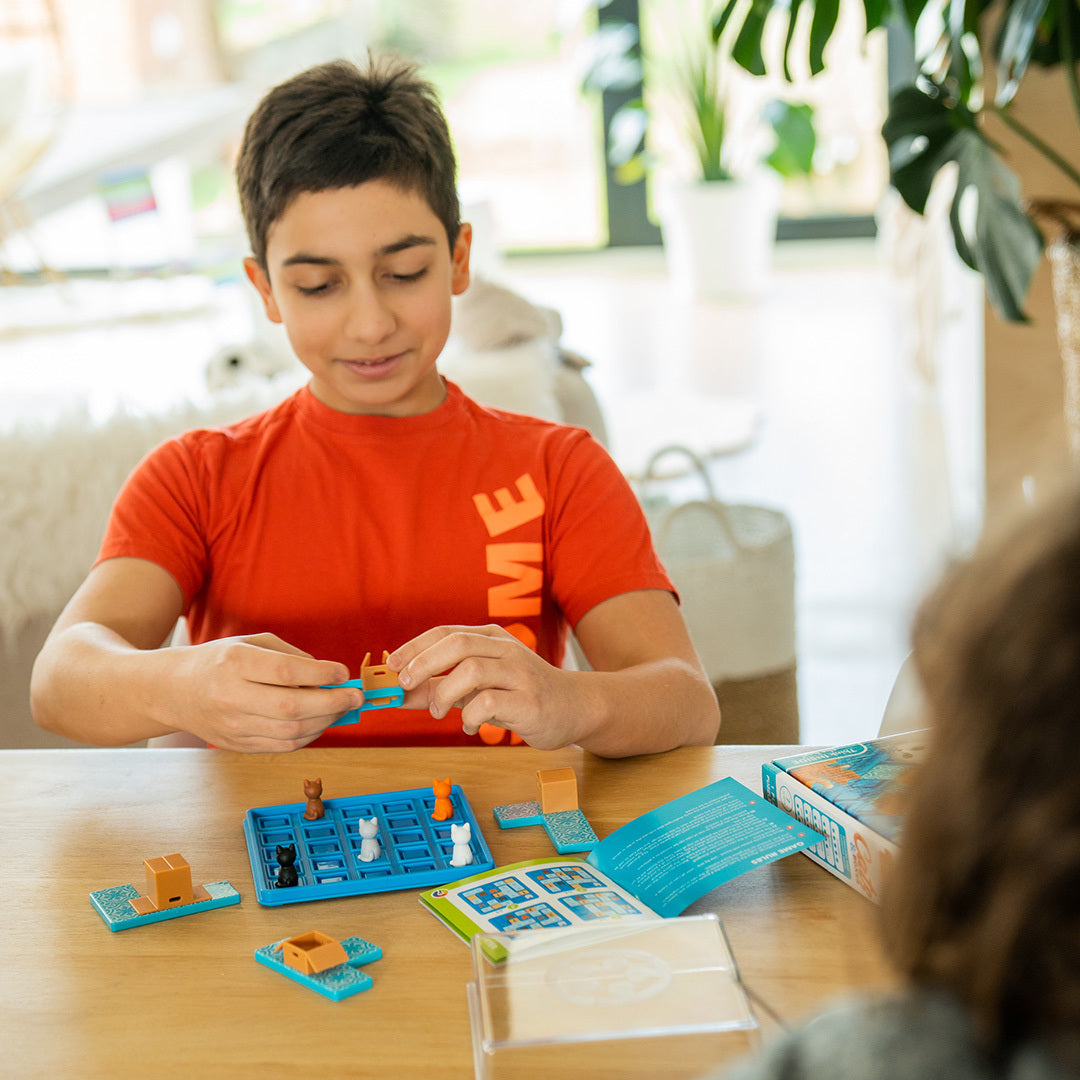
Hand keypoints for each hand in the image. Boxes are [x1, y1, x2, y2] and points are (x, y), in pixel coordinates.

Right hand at [161, 633, 362, 751]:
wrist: (173, 690)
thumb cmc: (218, 661)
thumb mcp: (250, 643)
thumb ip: (290, 656)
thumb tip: (328, 675)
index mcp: (234, 663)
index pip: (285, 672)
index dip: (320, 675)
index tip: (342, 673)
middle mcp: (231, 696)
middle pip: (291, 707)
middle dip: (332, 703)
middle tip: (355, 697)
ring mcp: (232, 726)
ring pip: (290, 732)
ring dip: (325, 722)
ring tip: (341, 708)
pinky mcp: (236, 745)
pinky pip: (281, 746)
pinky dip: (308, 736)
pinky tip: (320, 722)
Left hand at [389, 625, 585, 749]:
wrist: (576, 707)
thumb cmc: (522, 694)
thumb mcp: (479, 686)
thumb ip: (442, 687)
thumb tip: (401, 693)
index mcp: (492, 638)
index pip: (446, 632)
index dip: (415, 647)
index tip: (392, 665)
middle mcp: (505, 650)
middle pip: (456, 644)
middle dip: (423, 663)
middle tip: (405, 685)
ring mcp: (519, 673)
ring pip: (470, 670)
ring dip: (444, 693)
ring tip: (440, 712)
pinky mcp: (528, 701)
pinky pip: (488, 703)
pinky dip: (469, 717)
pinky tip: (472, 727)